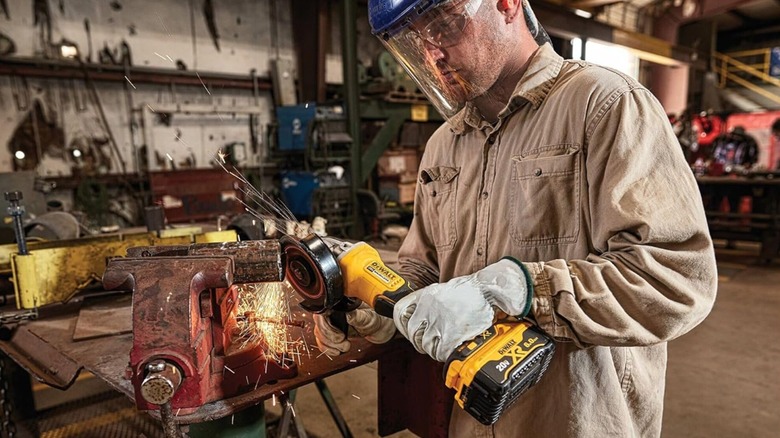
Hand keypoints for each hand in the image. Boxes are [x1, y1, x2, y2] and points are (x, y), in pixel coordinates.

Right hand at [313, 304, 395, 355]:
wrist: (381, 327)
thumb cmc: (377, 317)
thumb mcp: (370, 317)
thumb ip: (359, 316)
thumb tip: (349, 315)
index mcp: (339, 302)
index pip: (321, 311)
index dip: (325, 325)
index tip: (338, 334)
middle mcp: (333, 310)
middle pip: (318, 324)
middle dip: (329, 337)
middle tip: (342, 341)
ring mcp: (332, 321)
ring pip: (319, 334)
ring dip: (329, 344)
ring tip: (344, 346)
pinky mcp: (332, 332)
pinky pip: (322, 341)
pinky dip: (328, 349)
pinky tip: (337, 351)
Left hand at [393, 258, 531, 361]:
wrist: (489, 290)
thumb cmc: (472, 291)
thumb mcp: (444, 290)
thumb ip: (430, 303)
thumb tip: (422, 318)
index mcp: (425, 296)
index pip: (400, 312)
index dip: (403, 324)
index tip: (409, 330)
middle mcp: (428, 307)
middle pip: (412, 333)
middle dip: (420, 340)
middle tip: (430, 341)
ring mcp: (438, 321)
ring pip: (424, 345)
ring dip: (432, 349)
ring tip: (443, 346)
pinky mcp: (450, 334)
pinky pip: (439, 352)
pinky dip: (443, 354)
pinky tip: (451, 349)